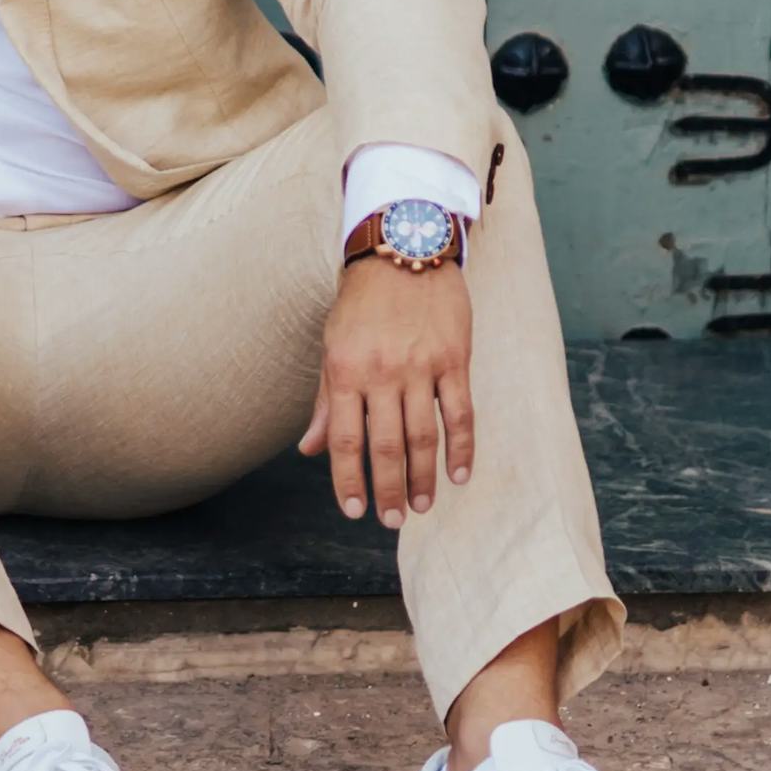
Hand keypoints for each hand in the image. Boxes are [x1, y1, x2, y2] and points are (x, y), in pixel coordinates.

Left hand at [297, 253, 473, 527]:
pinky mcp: (454, 359)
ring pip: (424, 436)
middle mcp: (382, 372)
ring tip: (422, 507)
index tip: (354, 510)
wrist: (403, 249)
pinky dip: (461, 448)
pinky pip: (460, 412)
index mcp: (345, 370)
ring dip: (424, 477)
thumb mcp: (332, 345)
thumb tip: (310, 450)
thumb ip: (326, 401)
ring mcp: (421, 366)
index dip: (348, 480)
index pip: (345, 440)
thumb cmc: (361, 303)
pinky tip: (459, 474)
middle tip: (394, 520)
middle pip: (386, 446)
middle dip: (389, 489)